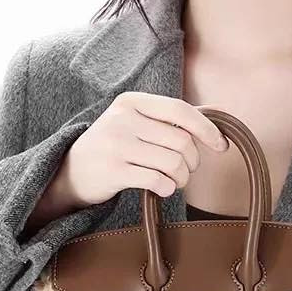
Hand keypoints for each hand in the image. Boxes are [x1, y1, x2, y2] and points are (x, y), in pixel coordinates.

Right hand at [26, 92, 228, 231]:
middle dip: (192, 162)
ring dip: (181, 178)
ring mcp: (117, 145)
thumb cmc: (112, 148)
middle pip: (181, 141)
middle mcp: (123, 119)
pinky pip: (158, 181)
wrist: (70, 172)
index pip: (180, 110)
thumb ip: (165, 120)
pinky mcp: (114, 172)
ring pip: (173, 163)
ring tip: (174, 181)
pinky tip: (161, 189)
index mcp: (131, 101)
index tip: (221, 146)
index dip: (207, 129)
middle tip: (186, 171)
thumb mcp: (132, 122)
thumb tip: (214, 121)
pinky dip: (167, 189)